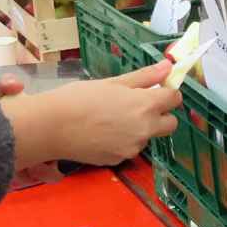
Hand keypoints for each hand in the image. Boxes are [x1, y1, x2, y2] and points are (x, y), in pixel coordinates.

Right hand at [2, 64, 180, 168]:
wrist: (52, 127)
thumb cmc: (79, 98)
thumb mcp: (113, 82)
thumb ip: (144, 76)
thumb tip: (168, 66)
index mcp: (146, 105)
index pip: (175, 99)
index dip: (167, 92)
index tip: (155, 89)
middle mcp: (145, 129)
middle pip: (170, 124)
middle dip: (161, 114)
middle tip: (138, 106)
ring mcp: (133, 148)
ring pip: (148, 137)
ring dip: (140, 129)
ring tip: (111, 119)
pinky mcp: (119, 160)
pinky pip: (130, 148)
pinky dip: (123, 141)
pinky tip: (102, 133)